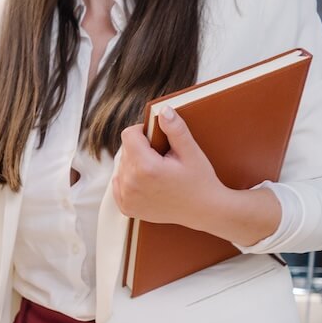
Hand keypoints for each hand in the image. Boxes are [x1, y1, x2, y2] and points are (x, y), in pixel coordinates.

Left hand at [113, 108, 229, 234]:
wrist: (203, 211)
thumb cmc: (200, 180)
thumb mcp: (191, 152)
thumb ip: (176, 130)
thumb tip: (163, 111)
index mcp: (146, 167)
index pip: (128, 135)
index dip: (142, 131)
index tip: (155, 137)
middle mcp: (131, 183)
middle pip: (125, 151)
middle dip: (141, 149)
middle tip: (162, 158)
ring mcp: (127, 197)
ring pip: (121, 167)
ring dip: (135, 164)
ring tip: (157, 171)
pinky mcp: (126, 207)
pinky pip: (118, 183)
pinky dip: (129, 179)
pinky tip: (147, 182)